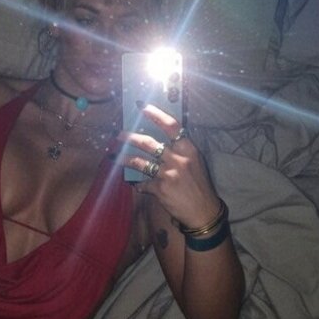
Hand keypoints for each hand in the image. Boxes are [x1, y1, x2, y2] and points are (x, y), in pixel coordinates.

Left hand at [119, 104, 220, 227]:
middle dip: (130, 137)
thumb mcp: (196, 163)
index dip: (155, 114)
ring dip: (125, 159)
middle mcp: (178, 159)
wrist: (204, 211)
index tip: (142, 106)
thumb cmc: (199, 185)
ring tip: (114, 157)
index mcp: (189, 149)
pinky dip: (139, 184)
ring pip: (140, 162)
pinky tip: (136, 184)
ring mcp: (168, 174)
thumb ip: (181, 151)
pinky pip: (143, 183)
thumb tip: (161, 140)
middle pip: (149, 143)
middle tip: (119, 135)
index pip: (171, 126)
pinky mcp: (161, 189)